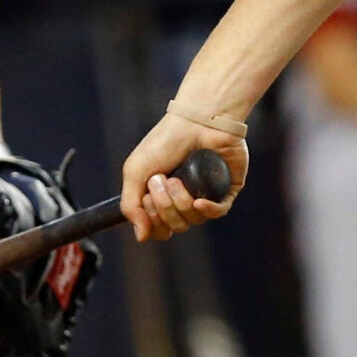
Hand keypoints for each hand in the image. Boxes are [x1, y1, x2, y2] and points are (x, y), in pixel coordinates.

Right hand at [120, 111, 245, 241]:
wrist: (195, 120)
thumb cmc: (164, 141)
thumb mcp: (136, 171)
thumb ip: (131, 206)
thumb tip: (141, 237)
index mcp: (163, 198)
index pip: (158, 229)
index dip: (152, 222)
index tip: (147, 200)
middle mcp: (184, 200)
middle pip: (174, 226)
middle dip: (164, 205)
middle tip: (161, 179)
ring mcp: (205, 196)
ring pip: (194, 220)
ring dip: (181, 201)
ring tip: (177, 178)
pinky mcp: (225, 189)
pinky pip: (218, 212)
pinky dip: (207, 210)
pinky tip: (199, 201)